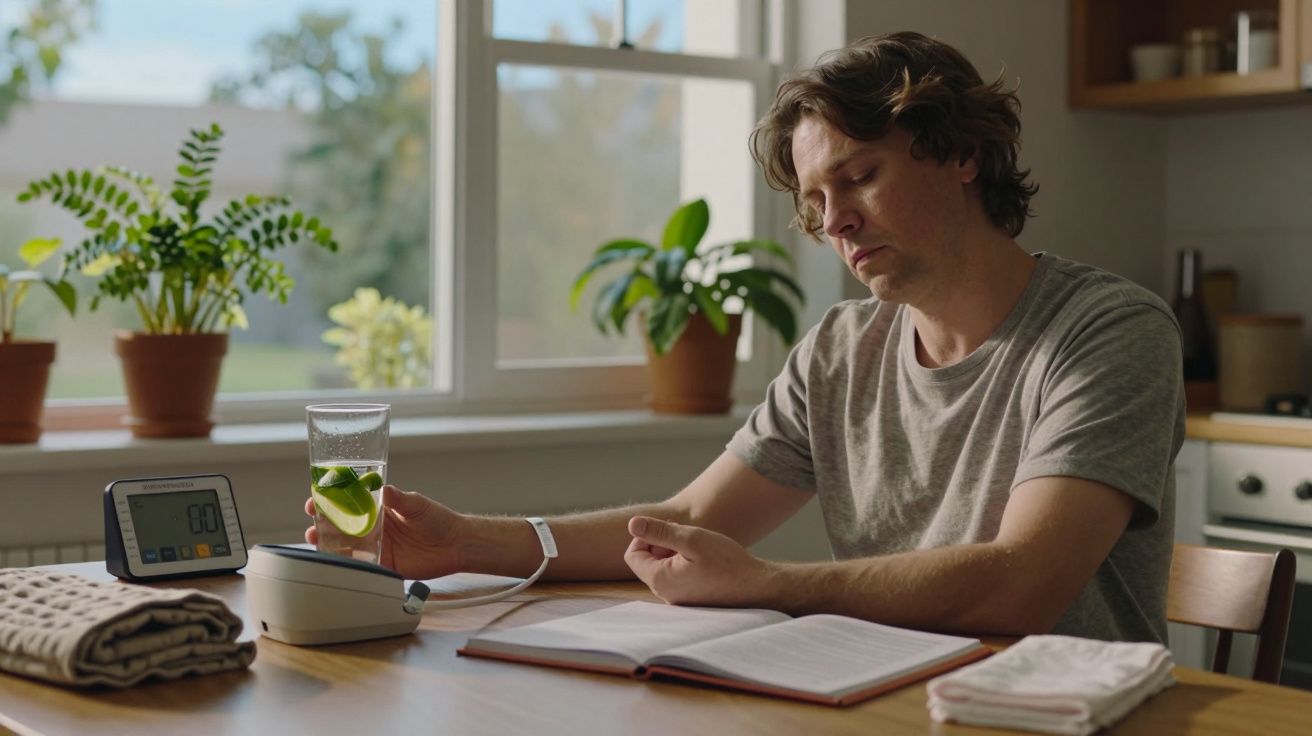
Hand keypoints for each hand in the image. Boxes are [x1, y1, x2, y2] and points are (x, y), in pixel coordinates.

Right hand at [305, 485, 464, 579]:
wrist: (455, 544)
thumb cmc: (437, 519)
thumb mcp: (416, 505)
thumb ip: (399, 499)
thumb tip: (384, 488)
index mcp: (379, 510)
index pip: (349, 503)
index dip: (331, 500)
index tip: (316, 497)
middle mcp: (374, 529)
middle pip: (341, 526)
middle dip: (322, 523)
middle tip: (312, 521)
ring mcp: (377, 548)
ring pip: (346, 546)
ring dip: (328, 543)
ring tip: (314, 539)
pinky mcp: (384, 566)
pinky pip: (361, 567)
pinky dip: (347, 565)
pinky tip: (334, 563)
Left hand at [623, 516, 774, 606]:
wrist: (758, 588)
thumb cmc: (727, 563)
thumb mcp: (692, 539)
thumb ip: (660, 531)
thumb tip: (633, 524)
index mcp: (660, 580)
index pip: (633, 555)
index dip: (645, 536)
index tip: (668, 528)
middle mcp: (665, 594)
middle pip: (648, 562)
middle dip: (662, 543)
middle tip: (686, 534)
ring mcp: (679, 599)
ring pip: (663, 568)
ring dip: (675, 553)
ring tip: (699, 546)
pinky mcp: (691, 600)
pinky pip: (677, 578)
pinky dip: (685, 564)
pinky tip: (705, 559)